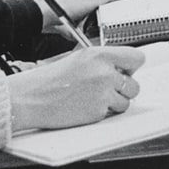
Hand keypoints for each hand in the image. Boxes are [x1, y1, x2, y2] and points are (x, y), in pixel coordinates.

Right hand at [6, 47, 146, 129]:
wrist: (31, 98)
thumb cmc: (50, 79)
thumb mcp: (78, 58)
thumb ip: (103, 61)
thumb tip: (124, 68)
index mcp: (99, 55)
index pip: (136, 57)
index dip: (132, 66)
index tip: (127, 70)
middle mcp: (104, 73)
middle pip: (134, 84)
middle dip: (123, 89)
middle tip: (107, 89)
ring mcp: (103, 93)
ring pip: (126, 101)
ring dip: (115, 102)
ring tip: (94, 98)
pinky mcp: (98, 112)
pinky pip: (112, 113)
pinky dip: (102, 112)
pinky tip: (86, 106)